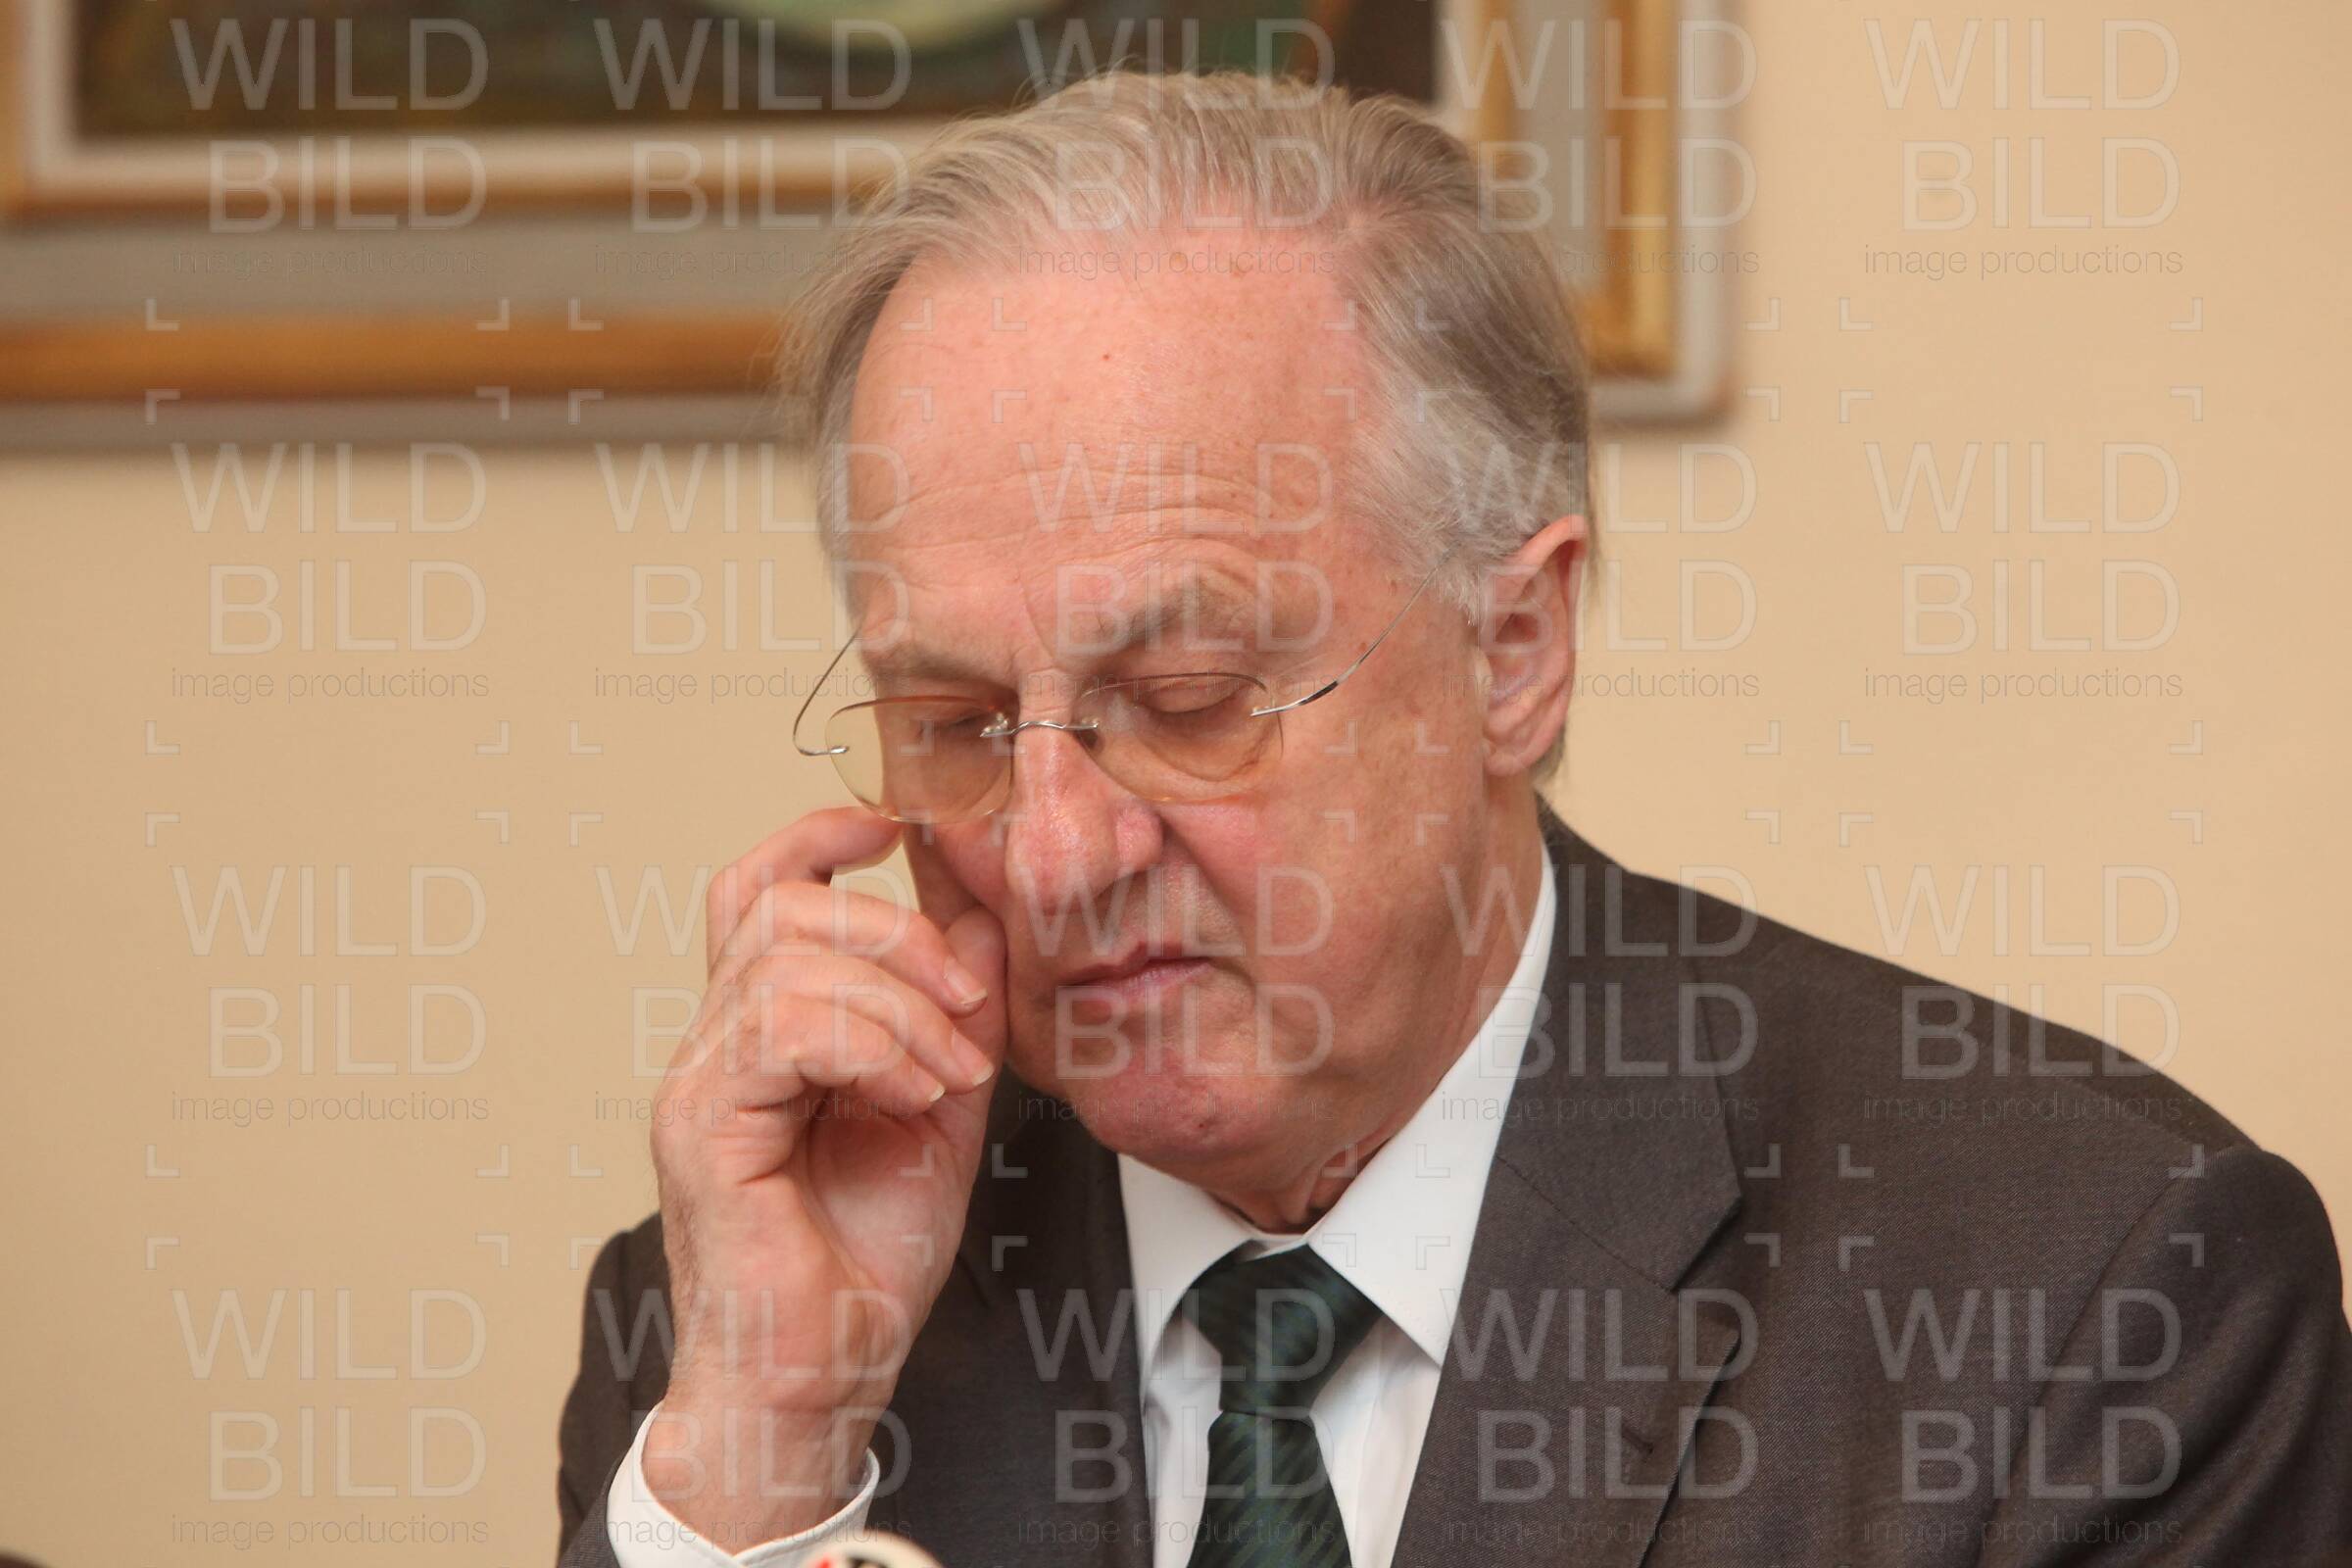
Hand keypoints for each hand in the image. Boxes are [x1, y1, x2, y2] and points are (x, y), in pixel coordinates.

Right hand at [643, 807, 1005, 1542]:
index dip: (817, 835)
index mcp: (765, 1031)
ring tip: (947, 1076)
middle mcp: (717, 1045)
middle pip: (778, 902)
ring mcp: (700, 1083)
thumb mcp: (942, 1107)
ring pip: (785, 958)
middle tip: (967, 1003)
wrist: (826, 1375)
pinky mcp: (702, 1128)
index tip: (894, 829)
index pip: (760, 888)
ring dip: (898, 1003)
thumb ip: (955, 1014)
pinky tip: (913, 1097)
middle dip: (895, 929)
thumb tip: (979, 918)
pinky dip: (871, 1046)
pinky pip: (782, 1027)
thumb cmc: (866, 1261)